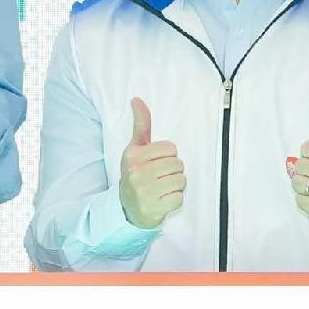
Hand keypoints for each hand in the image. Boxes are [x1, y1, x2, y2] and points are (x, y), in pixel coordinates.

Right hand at [117, 95, 186, 229]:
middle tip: (159, 178)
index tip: (156, 163)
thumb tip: (137, 99)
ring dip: (176, 186)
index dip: (168, 156)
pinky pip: (179, 198)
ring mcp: (145, 192)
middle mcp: (136, 173)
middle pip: (178, 164)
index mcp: (133, 156)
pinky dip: (175, 200)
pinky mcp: (154, 208)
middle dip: (173, 171)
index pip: (171, 148)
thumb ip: (141, 125)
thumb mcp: (135, 148)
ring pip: (181, 180)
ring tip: (162, 188)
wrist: (127, 207)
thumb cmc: (135, 173)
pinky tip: (162, 200)